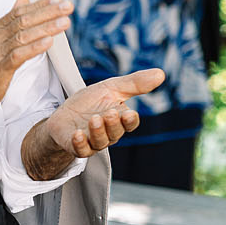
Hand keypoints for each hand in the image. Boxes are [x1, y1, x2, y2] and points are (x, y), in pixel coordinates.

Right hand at [0, 0, 71, 116]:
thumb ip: (9, 21)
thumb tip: (23, 0)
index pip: (19, 12)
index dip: (40, 5)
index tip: (58, 0)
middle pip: (23, 20)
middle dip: (48, 12)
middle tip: (67, 7)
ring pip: (23, 36)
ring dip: (46, 28)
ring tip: (65, 23)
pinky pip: (18, 56)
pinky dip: (34, 47)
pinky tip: (49, 42)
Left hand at [36, 68, 165, 162]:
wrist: (64, 115)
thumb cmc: (90, 103)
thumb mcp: (111, 88)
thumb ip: (134, 83)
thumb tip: (161, 74)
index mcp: (119, 120)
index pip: (130, 123)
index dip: (129, 120)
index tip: (128, 113)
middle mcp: (108, 134)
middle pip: (115, 133)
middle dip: (113, 124)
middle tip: (109, 113)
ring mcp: (92, 142)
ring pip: (100, 142)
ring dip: (98, 131)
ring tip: (94, 119)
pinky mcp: (76, 146)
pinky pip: (81, 150)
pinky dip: (80, 143)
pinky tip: (77, 134)